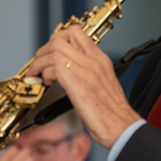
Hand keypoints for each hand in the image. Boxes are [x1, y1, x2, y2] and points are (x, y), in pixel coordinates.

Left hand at [26, 28, 139, 148]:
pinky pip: (54, 67)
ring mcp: (86, 70)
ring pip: (53, 51)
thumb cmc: (112, 113)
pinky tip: (47, 84)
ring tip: (38, 76)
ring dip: (40, 63)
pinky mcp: (78, 83)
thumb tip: (67, 72)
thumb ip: (87, 73)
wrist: (122, 126)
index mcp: (100, 59)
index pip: (76, 33)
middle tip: (39, 64)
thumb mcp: (102, 84)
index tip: (49, 52)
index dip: (57, 40)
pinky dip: (45, 74)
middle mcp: (93, 61)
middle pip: (60, 39)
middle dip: (43, 51)